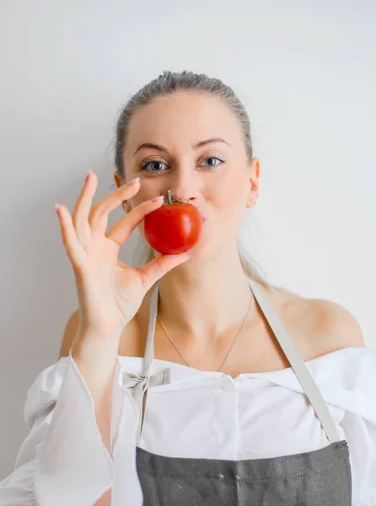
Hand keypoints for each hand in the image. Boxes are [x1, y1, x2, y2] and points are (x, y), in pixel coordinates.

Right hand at [55, 171, 188, 338]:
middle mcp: (95, 247)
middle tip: (135, 180)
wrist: (109, 328)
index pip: (124, 222)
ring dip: (85, 198)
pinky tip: (60, 210)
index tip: (158, 199)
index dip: (139, 209)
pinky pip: (70, 244)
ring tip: (90, 177)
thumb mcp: (145, 279)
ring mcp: (86, 254)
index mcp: (108, 249)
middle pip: (102, 213)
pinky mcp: (80, 265)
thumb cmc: (119, 305)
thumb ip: (162, 264)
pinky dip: (64, 226)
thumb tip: (185, 253)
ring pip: (83, 220)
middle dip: (116, 194)